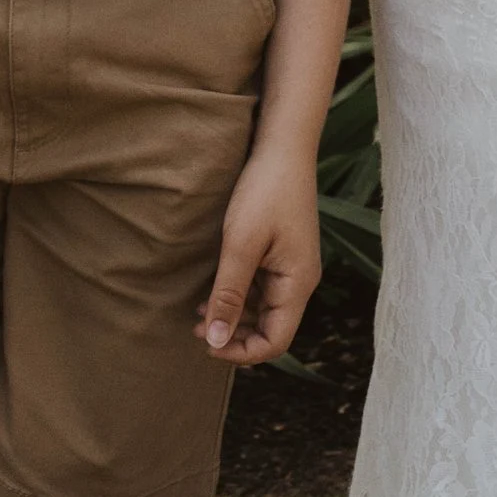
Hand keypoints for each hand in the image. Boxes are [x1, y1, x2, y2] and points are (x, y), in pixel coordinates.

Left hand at [197, 141, 321, 368]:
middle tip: (196, 329)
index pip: (275, 341)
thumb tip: (215, 341)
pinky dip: (238, 295)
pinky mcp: (281, 252)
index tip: (207, 344)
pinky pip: (261, 288)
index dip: (241, 352)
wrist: (283, 145)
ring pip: (263, 309)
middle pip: (270, 328)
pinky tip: (213, 290)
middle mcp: (300, 280)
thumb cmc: (265, 190)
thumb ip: (228, 295)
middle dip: (233, 334)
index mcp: (298, 283)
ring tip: (199, 313)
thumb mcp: (241, 244)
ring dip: (234, 315)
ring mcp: (291, 265)